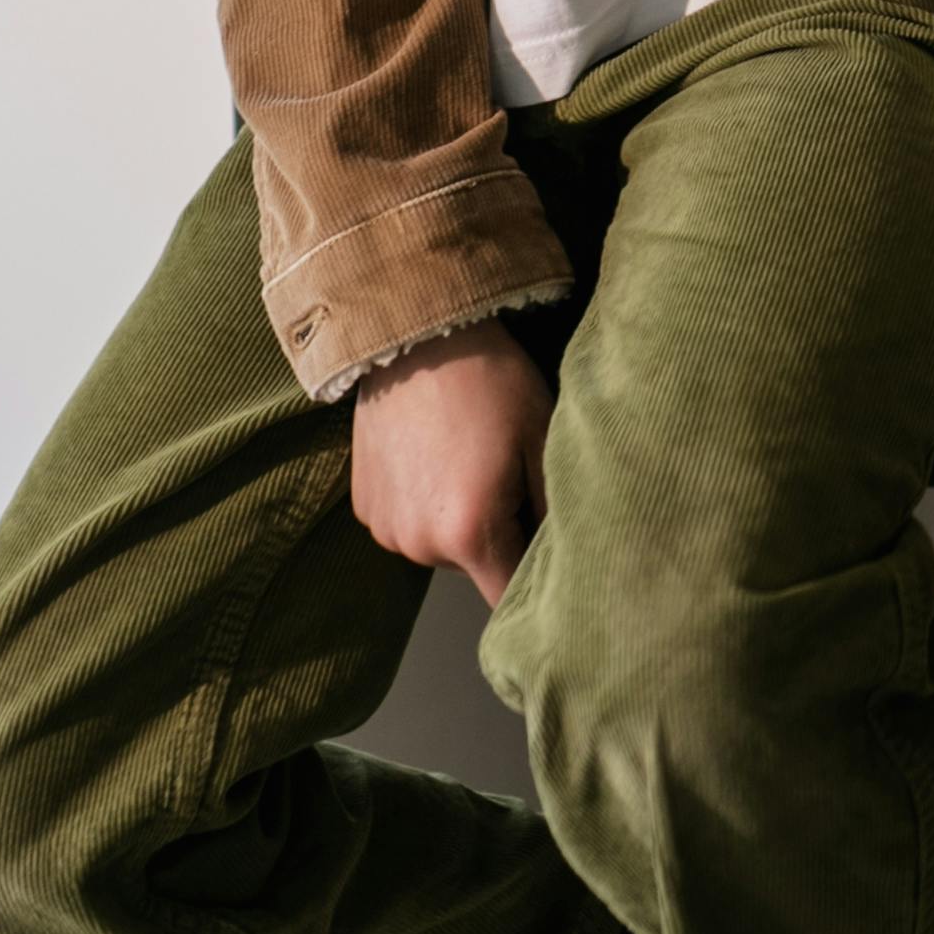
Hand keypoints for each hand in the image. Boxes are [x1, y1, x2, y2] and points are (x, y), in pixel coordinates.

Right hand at [351, 320, 552, 604]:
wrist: (418, 336)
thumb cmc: (492, 383)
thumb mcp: (543, 442)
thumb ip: (554, 513)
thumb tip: (570, 559)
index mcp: (470, 534)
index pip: (508, 597)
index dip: (534, 588)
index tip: (550, 570)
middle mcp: (419, 544)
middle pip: (476, 568)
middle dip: (500, 536)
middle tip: (508, 475)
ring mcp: (385, 529)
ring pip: (442, 546)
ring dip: (460, 521)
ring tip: (468, 459)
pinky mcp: (364, 510)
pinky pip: (409, 524)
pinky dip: (425, 504)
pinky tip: (435, 456)